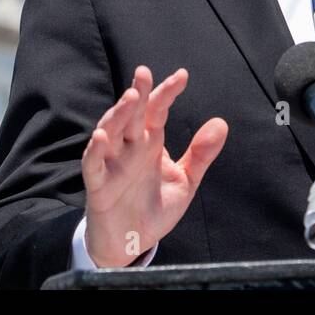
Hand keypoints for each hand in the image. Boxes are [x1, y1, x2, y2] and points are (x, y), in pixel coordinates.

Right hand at [82, 66, 227, 267]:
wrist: (130, 243)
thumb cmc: (154, 207)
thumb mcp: (185, 181)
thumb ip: (201, 155)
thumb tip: (221, 123)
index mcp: (150, 142)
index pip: (157, 110)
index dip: (167, 92)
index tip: (182, 76)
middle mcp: (129, 147)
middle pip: (132, 114)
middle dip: (138, 92)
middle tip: (144, 72)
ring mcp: (112, 164)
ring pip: (110, 132)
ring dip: (118, 114)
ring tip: (130, 97)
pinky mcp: (98, 185)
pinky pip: (93, 165)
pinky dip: (95, 151)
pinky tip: (101, 137)